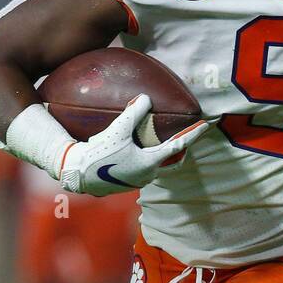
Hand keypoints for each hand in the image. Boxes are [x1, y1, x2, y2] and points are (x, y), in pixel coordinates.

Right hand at [57, 94, 207, 195]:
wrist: (77, 174)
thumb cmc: (98, 152)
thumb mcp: (117, 130)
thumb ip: (133, 113)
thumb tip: (146, 98)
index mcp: (150, 162)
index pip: (178, 146)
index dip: (193, 134)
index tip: (205, 126)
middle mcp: (148, 174)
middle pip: (172, 160)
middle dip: (179, 149)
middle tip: (183, 136)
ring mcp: (138, 181)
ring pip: (156, 165)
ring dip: (159, 154)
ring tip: (157, 142)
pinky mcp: (127, 184)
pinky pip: (142, 169)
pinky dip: (145, 159)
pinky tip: (135, 151)